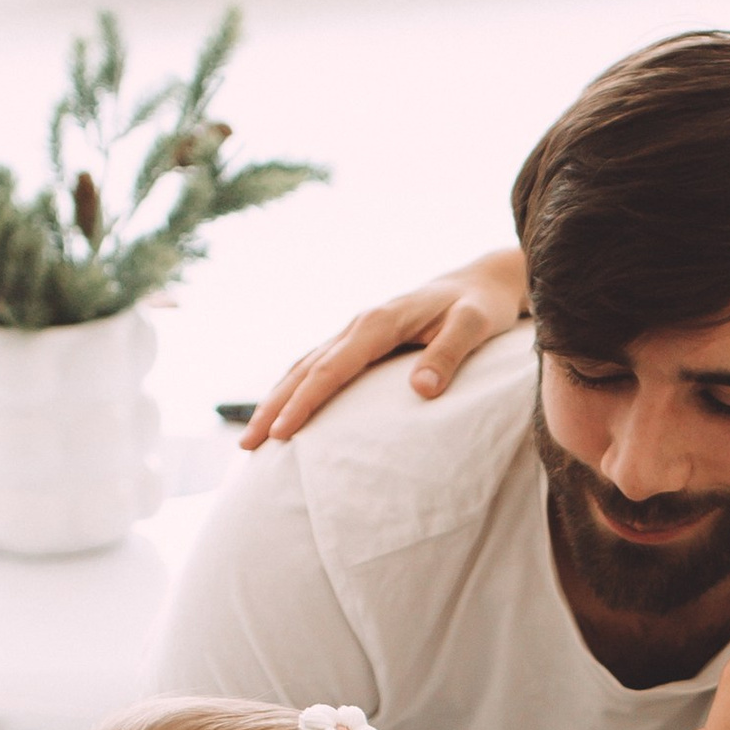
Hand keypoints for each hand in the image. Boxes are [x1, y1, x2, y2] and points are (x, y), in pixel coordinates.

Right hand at [239, 246, 527, 446]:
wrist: (481, 282)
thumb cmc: (480, 307)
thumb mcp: (474, 326)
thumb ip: (449, 354)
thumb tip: (422, 389)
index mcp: (380, 322)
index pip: (332, 368)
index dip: (305, 402)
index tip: (282, 434)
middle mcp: (359, 324)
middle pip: (305, 369)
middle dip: (273, 407)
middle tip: (247, 447)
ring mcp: (356, 331)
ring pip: (303, 367)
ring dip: (275, 401)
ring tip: (251, 439)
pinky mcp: (361, 341)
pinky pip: (317, 366)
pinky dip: (294, 390)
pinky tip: (283, 413)